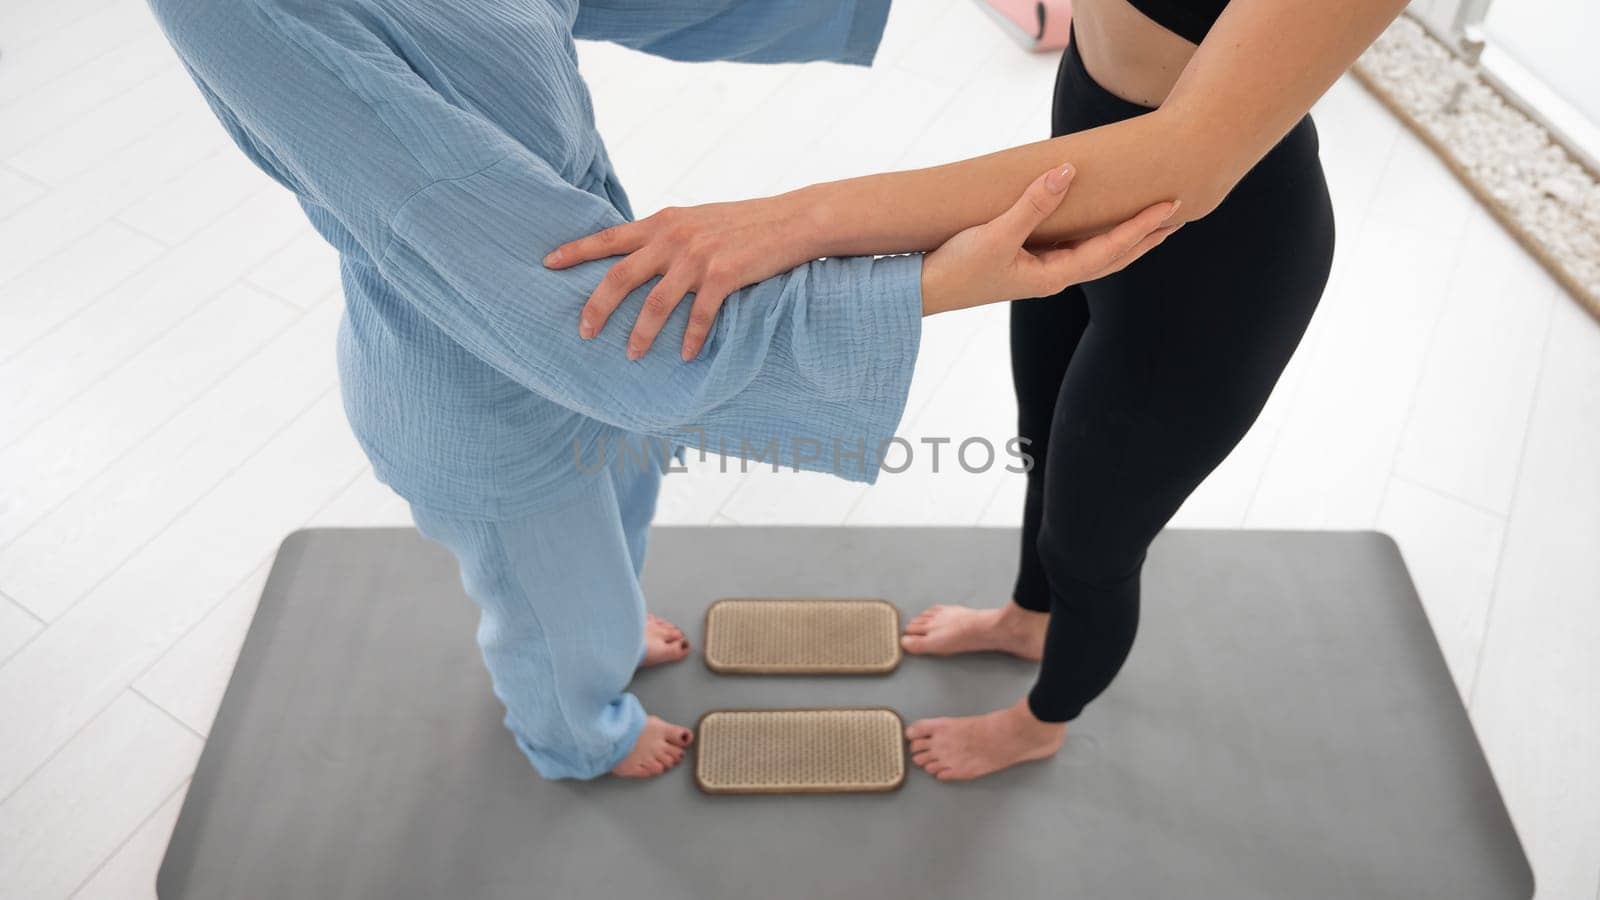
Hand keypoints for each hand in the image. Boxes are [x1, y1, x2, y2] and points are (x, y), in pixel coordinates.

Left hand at [543, 194, 823, 360]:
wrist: (793, 219)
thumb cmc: (744, 224)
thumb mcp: (697, 220)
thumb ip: (666, 237)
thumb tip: (637, 259)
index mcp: (663, 221)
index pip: (609, 237)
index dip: (576, 251)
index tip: (547, 263)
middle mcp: (674, 237)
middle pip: (621, 276)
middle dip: (597, 307)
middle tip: (583, 332)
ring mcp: (698, 257)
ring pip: (656, 303)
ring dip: (640, 334)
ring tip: (631, 356)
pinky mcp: (725, 275)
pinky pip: (699, 315)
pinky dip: (690, 338)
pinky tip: (685, 356)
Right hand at [920, 164, 1178, 314]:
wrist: (919, 292)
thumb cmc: (955, 268)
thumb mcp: (995, 234)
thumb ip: (1033, 204)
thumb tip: (1067, 171)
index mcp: (1052, 276)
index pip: (1110, 249)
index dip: (1142, 227)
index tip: (1171, 207)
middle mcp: (1050, 277)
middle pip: (1111, 258)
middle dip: (1145, 237)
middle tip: (1177, 215)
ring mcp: (1036, 272)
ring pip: (1093, 255)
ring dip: (1123, 239)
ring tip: (1148, 223)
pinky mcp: (1020, 264)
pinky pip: (1070, 249)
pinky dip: (1092, 236)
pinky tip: (1095, 226)